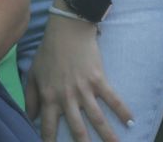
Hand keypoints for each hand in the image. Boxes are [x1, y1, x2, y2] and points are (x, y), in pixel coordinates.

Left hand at [27, 18, 132, 141]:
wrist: (66, 31)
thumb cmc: (48, 53)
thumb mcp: (34, 74)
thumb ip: (31, 97)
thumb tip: (30, 117)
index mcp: (49, 96)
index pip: (48, 124)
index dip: (48, 138)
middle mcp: (66, 96)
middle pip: (76, 127)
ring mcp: (83, 89)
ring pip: (97, 118)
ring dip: (108, 135)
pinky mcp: (98, 80)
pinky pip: (113, 99)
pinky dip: (123, 111)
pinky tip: (132, 122)